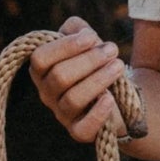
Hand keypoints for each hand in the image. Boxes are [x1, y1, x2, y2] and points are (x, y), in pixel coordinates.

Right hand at [29, 16, 126, 143]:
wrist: (116, 94)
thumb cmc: (96, 63)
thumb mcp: (86, 42)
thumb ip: (78, 29)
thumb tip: (78, 30)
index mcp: (43, 70)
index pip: (40, 58)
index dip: (65, 46)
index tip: (91, 37)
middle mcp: (47, 93)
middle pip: (60, 76)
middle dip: (90, 60)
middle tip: (113, 49)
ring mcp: (62, 114)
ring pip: (73, 99)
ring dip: (99, 79)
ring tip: (118, 66)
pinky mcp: (79, 131)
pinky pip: (83, 128)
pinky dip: (98, 113)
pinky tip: (110, 98)